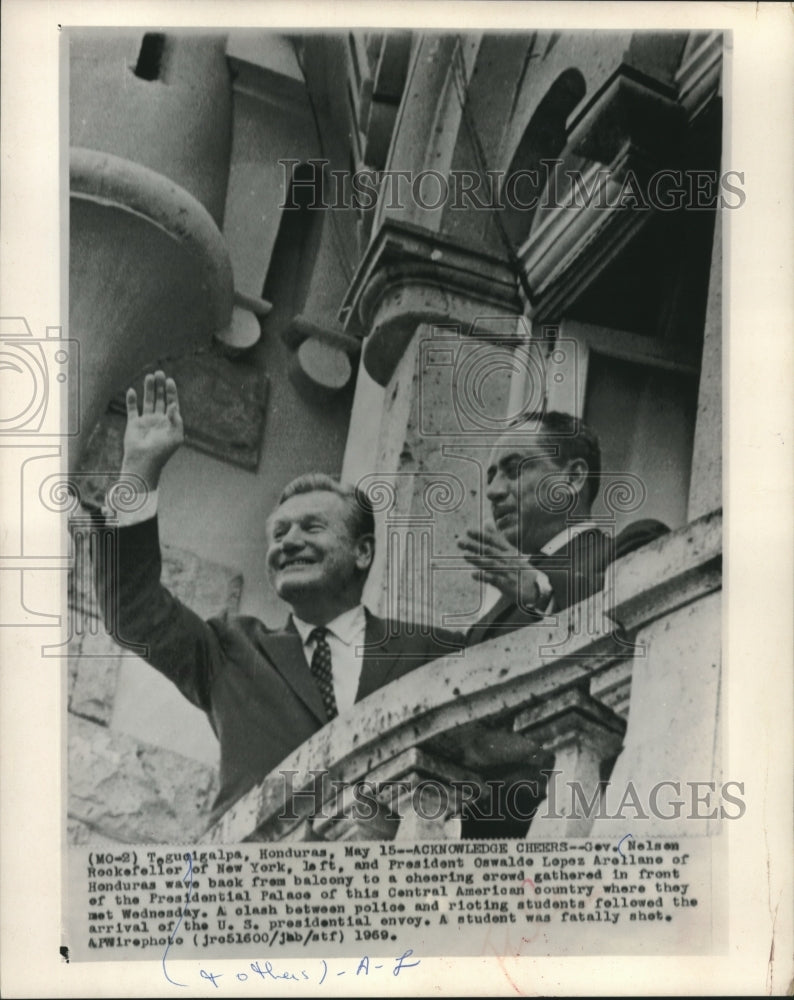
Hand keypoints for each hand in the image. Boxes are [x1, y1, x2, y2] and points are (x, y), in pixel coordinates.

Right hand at [120, 370, 183, 490]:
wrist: (144, 461)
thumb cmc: (162, 451)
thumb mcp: (175, 436)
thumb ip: (176, 419)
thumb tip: (173, 404)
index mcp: (170, 423)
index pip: (171, 403)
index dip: (171, 392)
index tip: (170, 381)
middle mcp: (158, 420)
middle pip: (160, 399)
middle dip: (160, 386)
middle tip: (159, 373)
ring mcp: (146, 421)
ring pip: (148, 401)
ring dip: (148, 389)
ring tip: (149, 376)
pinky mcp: (133, 424)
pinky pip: (132, 409)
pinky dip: (131, 400)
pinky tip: (132, 390)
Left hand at [457, 526, 545, 610]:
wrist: (536, 588)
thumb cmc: (520, 568)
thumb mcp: (511, 552)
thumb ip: (497, 538)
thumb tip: (486, 523)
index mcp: (508, 551)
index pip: (494, 541)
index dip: (481, 535)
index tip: (468, 530)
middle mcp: (507, 560)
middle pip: (489, 551)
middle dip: (474, 545)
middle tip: (459, 541)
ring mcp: (507, 572)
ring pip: (491, 564)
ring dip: (477, 559)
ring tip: (465, 554)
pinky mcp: (507, 584)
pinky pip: (495, 580)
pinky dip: (484, 577)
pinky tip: (473, 574)